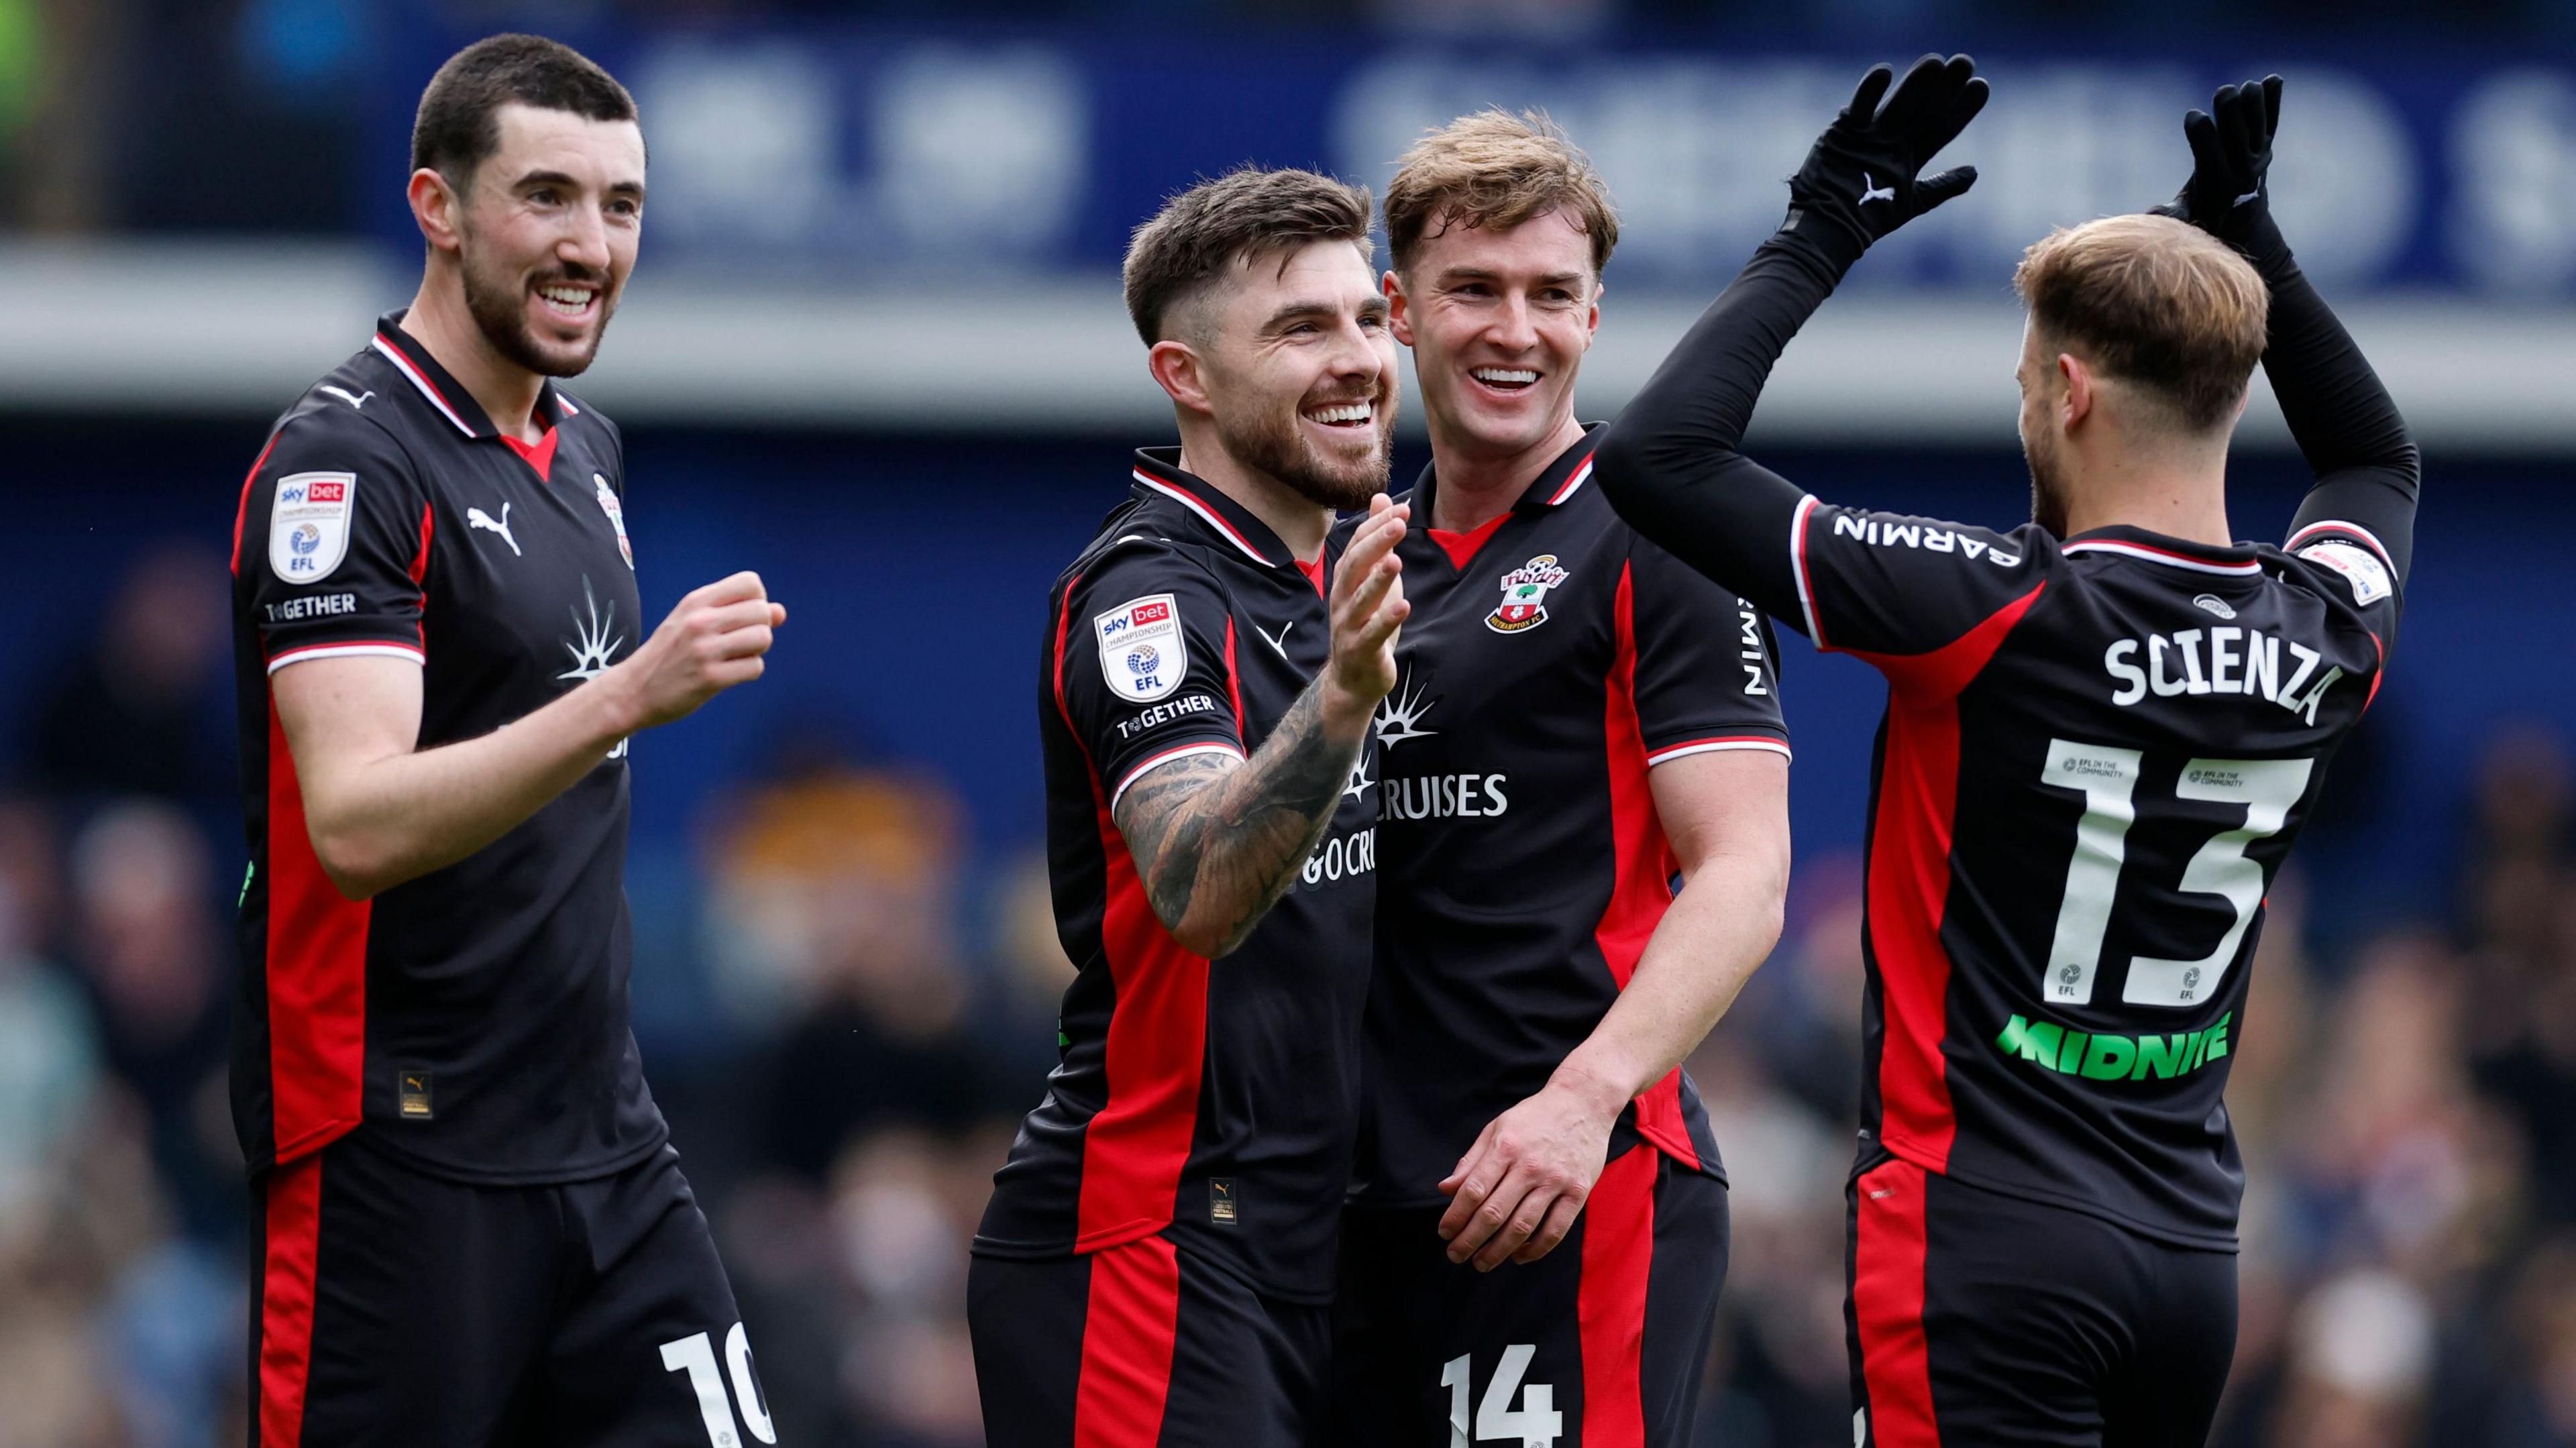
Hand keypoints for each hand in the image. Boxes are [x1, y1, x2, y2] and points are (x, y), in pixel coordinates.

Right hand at [612, 571, 786, 729]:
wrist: (633, 690)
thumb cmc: (670, 654)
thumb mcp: (694, 622)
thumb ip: (736, 612)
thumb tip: (781, 612)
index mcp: (696, 601)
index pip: (751, 582)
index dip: (757, 600)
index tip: (742, 618)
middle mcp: (700, 621)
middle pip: (763, 611)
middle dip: (760, 628)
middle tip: (739, 642)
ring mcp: (705, 650)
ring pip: (763, 638)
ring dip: (757, 651)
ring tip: (735, 657)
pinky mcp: (710, 679)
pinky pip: (755, 667)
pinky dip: (749, 672)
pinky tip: (729, 674)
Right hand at [1322, 495, 1408, 726]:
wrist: (1352, 679)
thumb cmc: (1366, 623)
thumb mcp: (1373, 578)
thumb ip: (1376, 541)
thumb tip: (1381, 498)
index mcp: (1345, 579)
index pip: (1358, 545)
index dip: (1377, 526)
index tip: (1402, 509)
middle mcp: (1342, 598)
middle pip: (1355, 566)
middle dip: (1377, 544)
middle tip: (1399, 524)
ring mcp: (1348, 625)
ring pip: (1361, 599)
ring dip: (1378, 580)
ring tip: (1396, 561)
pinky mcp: (1360, 651)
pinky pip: (1372, 634)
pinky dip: (1386, 620)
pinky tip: (1404, 607)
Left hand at [1435, 1075, 1624, 1269]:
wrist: (1584, 1102)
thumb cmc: (1534, 1117)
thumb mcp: (1497, 1128)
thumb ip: (1471, 1161)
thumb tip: (1445, 1189)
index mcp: (1505, 1147)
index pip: (1473, 1190)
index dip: (1455, 1216)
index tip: (1444, 1232)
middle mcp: (1530, 1166)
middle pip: (1494, 1213)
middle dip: (1470, 1240)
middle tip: (1456, 1255)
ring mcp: (1556, 1181)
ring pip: (1522, 1227)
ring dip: (1498, 1251)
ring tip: (1482, 1263)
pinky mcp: (1578, 1192)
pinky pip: (1555, 1230)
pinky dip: (1535, 1250)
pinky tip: (1518, 1256)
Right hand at [1787, 54, 1988, 248]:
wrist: (1832, 227)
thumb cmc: (1869, 218)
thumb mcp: (1914, 202)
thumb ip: (1942, 186)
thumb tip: (1974, 172)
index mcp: (1911, 152)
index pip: (1943, 125)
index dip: (1962, 108)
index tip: (1981, 85)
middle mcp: (1894, 138)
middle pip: (1925, 108)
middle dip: (1944, 87)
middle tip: (1964, 62)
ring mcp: (1870, 132)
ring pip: (1898, 102)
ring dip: (1916, 82)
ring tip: (1935, 62)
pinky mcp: (1844, 131)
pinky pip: (1858, 106)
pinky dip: (1869, 90)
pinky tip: (1884, 71)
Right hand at [2150, 75, 2282, 251]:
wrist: (2242, 221)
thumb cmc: (2203, 214)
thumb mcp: (2185, 218)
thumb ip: (2171, 214)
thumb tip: (2151, 215)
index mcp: (2218, 186)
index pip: (2210, 153)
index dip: (2201, 131)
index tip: (2192, 115)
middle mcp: (2243, 171)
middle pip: (2238, 134)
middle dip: (2232, 111)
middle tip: (2224, 92)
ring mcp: (2259, 158)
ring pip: (2258, 126)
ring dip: (2255, 104)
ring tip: (2249, 87)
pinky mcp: (2266, 146)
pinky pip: (2270, 122)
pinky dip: (2272, 102)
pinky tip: (2273, 80)